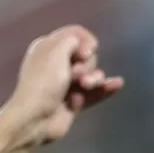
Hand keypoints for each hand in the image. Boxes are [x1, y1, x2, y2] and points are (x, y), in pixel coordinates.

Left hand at [2, 25, 122, 148]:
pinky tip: (118, 84)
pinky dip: (106, 89)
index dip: (85, 41)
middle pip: (87, 55)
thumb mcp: (56, 50)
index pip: (76, 34)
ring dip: (94, 79)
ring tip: (84, 86)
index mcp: (49, 47)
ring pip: (92, 75)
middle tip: (74, 75)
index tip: (86, 52)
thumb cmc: (43, 81)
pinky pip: (95, 93)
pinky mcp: (75, 102)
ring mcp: (67, 84)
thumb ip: (73, 39)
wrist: (35, 118)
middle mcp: (58, 63)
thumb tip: (85, 48)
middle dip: (87, 64)